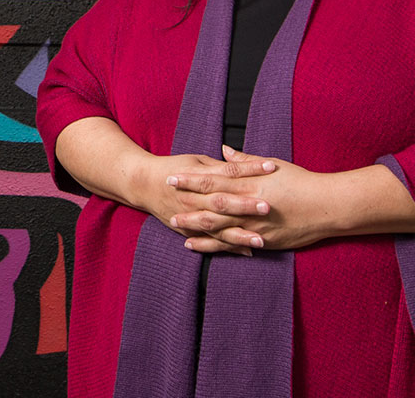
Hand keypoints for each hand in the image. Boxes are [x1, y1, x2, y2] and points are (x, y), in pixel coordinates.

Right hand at [136, 150, 278, 255]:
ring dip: (239, 235)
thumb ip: (220, 165)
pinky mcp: (189, 231)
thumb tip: (242, 161)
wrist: (142, 184)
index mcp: (199, 178)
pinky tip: (247, 252)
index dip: (250, 169)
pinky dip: (228, 248)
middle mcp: (195, 199)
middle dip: (245, 206)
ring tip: (260, 241)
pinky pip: (211, 242)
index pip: (228, 173)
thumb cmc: (173, 168)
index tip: (271, 168)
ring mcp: (191, 217)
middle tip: (267, 208)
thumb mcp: (197, 161)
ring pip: (218, 228)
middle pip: (222, 202)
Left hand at [166, 146, 342, 253]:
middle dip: (186, 201)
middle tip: (165, 198)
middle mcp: (249, 205)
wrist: (328, 207)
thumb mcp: (273, 165)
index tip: (173, 176)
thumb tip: (224, 150)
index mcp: (250, 184)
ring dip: (193, 225)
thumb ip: (245, 160)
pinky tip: (194, 245)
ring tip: (174, 222)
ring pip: (216, 226)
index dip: (191, 179)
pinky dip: (211, 245)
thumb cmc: (302, 182)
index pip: (214, 180)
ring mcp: (254, 225)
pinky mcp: (261, 241)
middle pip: (210, 203)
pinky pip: (230, 245)